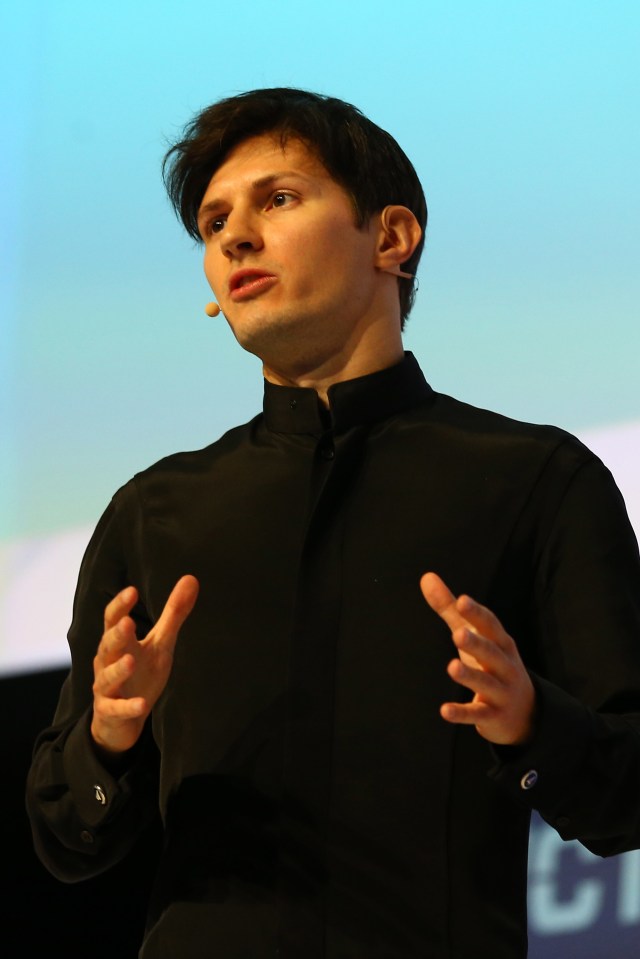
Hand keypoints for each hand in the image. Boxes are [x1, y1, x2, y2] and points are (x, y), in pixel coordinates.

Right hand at [91, 575, 198, 754]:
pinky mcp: (110, 711)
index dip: (120, 605)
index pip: (113, 620)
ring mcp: (106, 688)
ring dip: (119, 669)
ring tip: (131, 661)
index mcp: (119, 643)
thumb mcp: (160, 643)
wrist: (121, 719)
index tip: (132, 591)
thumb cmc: (140, 673)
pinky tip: (141, 705)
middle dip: (117, 635)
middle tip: (127, 623)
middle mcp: (107, 662)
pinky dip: (127, 706)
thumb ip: (173, 614)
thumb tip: (191, 578)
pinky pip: (116, 709)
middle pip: (108, 646)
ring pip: (108, 677)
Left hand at [420, 572, 534, 745]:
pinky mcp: (493, 717)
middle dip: (477, 644)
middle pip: (491, 653)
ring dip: (470, 676)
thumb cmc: (493, 665)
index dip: (477, 614)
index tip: (463, 600)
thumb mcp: (475, 636)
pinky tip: (444, 711)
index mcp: (501, 643)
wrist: (525, 714)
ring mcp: (502, 693)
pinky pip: (478, 714)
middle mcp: (505, 666)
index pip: (491, 625)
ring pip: (486, 683)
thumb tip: (426, 577)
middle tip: (458, 634)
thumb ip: (450, 609)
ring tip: (452, 667)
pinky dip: (462, 713)